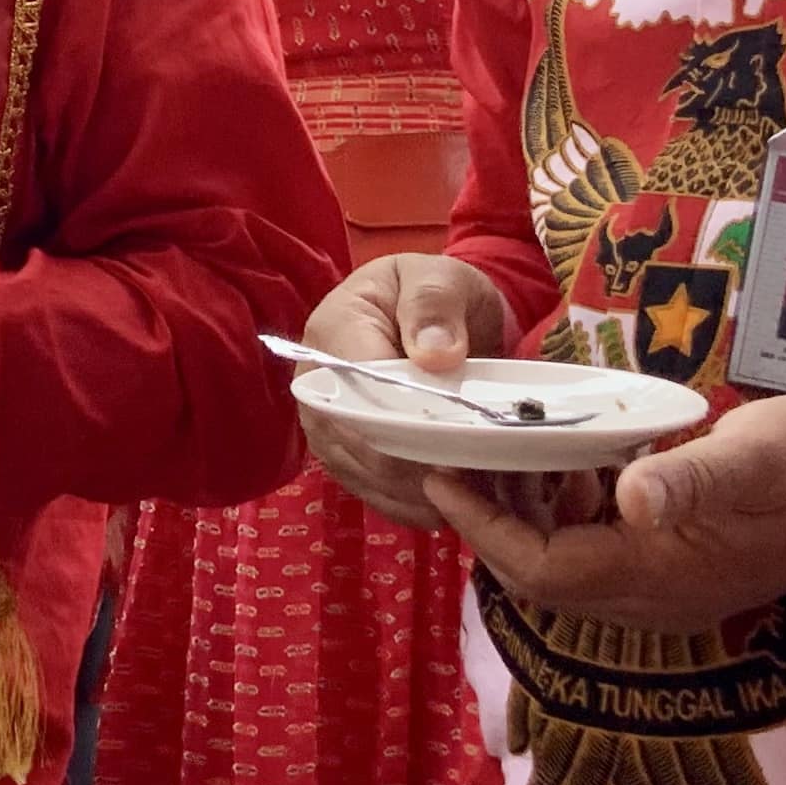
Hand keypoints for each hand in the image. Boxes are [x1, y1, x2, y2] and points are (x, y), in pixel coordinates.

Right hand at [299, 252, 514, 526]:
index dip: (405, 422)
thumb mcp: (444, 278)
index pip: (361, 389)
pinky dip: (405, 503)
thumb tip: (435, 356)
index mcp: (335, 327)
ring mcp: (323, 419)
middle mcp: (314, 380)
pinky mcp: (339, 448)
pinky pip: (365, 487)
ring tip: (465, 497)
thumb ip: (436, 307)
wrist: (432, 310)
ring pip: (359, 471)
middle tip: (471, 481)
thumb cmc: (437, 291)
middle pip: (355, 439)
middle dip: (412, 466)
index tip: (456, 445)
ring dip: (411, 492)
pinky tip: (444, 506)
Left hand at [424, 392, 785, 628]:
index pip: (544, 571)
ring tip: (492, 453)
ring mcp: (670, 587)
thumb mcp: (754, 457)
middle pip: (545, 578)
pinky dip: (567, 514)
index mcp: (663, 576)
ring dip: (526, 519)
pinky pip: (601, 552)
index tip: (441, 478)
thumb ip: (692, 478)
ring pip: (568, 566)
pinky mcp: (681, 566)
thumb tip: (632, 496)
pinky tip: (560, 461)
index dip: (485, 529)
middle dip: (492, 524)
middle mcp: (657, 597)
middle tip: (454, 458)